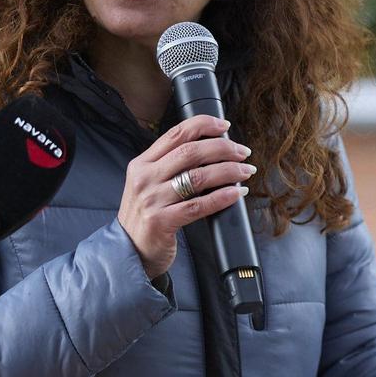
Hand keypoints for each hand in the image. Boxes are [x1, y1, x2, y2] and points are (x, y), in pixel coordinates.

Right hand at [117, 114, 255, 278]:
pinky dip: (222, 197)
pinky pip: (198, 206)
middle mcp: (145, 178)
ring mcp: (152, 200)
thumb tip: (210, 150)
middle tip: (243, 153)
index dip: (203, 125)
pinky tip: (237, 193)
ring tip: (246, 171)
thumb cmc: (146, 217)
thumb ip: (170, 167)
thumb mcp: (149, 185)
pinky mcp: (161, 221)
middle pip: (191, 152)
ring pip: (198, 177)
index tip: (225, 126)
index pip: (175, 134)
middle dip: (223, 148)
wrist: (129, 251)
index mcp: (142, 163)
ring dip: (228, 171)